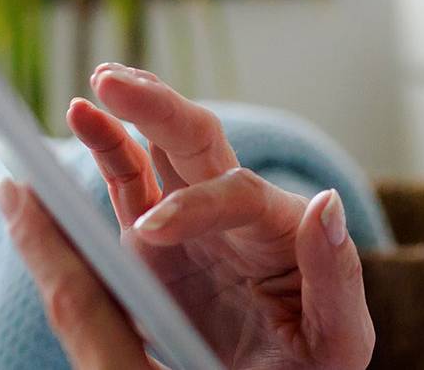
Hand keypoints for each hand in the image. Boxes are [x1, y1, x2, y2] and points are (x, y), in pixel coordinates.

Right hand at [0, 63, 373, 369]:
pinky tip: (84, 117)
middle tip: (115, 82)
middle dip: (159, 108)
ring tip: (101, 82)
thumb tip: (325, 203)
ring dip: (134, 111)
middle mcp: (237, 216)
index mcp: (282, 231)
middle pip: (200, 144)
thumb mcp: (339, 336)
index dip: (196, 205)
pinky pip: (130, 186)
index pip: (238, 194)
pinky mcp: (154, 246)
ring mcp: (193, 225)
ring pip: (162, 151)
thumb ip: (334, 273)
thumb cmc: (315, 369)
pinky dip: (107, 149)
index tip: (152, 233)